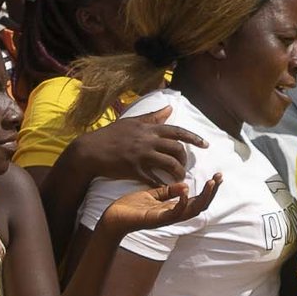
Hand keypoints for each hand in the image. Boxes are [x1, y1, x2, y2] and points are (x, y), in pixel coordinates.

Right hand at [71, 108, 203, 189]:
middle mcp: (147, 141)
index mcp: (148, 129)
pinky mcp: (135, 170)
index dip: (194, 138)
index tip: (206, 145)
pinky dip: (163, 184)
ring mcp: (142, 156)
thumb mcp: (132, 122)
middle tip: (184, 166)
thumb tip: (170, 108)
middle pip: (177, 149)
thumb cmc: (110, 135)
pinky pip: (155, 179)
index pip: (177, 131)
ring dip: (179, 173)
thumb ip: (152, 117)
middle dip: (185, 159)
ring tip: (180, 178)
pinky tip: (167, 188)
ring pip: (170, 164)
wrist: (90, 150)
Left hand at [99, 172, 220, 235]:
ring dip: (204, 197)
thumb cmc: (130, 207)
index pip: (197, 199)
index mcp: (173, 207)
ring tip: (211, 183)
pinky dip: (182, 202)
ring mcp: (166, 218)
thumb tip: (184, 184)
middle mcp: (174, 214)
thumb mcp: (151, 194)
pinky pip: (174, 213)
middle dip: (212, 192)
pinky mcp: (156, 219)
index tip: (217, 175)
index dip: (209, 189)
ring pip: (192, 210)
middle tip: (219, 177)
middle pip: (200, 205)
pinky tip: (185, 191)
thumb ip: (167, 191)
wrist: (112, 218)